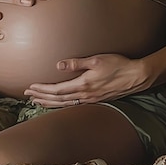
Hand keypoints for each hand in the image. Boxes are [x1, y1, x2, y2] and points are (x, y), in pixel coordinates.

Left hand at [24, 54, 149, 106]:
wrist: (136, 76)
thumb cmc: (118, 64)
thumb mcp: (97, 60)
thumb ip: (77, 63)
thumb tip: (58, 65)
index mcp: (84, 85)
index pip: (57, 90)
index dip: (42, 89)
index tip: (31, 87)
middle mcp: (85, 95)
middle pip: (58, 100)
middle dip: (41, 97)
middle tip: (28, 96)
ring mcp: (91, 100)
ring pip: (65, 104)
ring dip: (50, 103)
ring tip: (38, 101)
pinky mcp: (96, 100)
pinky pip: (73, 104)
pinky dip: (61, 104)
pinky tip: (58, 103)